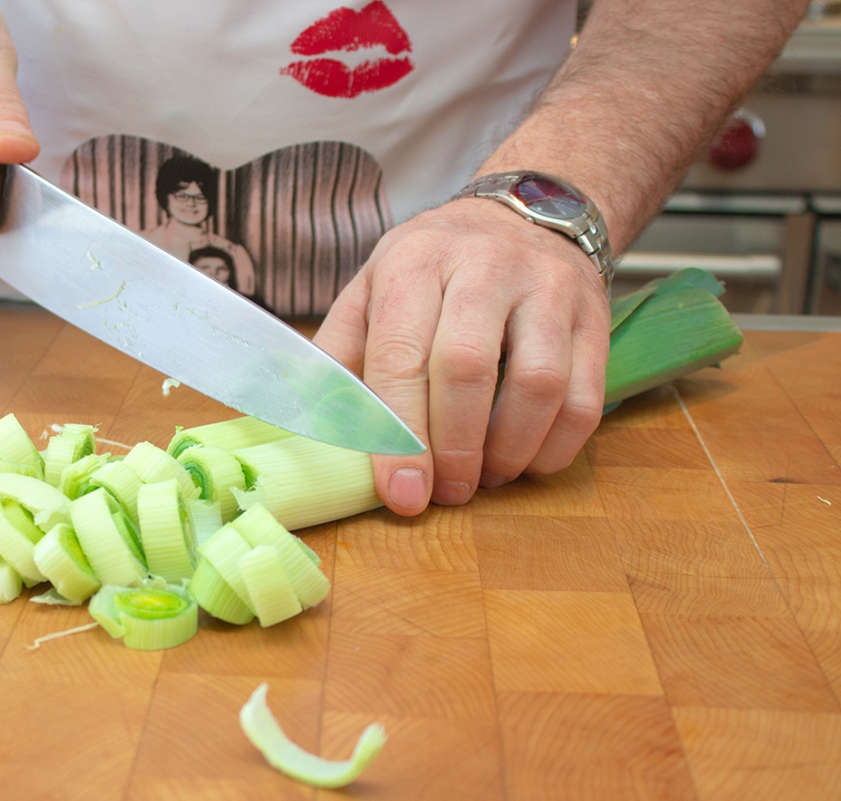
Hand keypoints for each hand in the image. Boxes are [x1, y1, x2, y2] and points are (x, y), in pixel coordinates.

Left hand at [314, 196, 609, 514]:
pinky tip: (528, 461)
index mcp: (412, 265)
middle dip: (452, 449)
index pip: (399, 356)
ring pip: (537, 385)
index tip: (401, 493)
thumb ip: (339, 353)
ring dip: (508, 453)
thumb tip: (299, 423)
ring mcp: (546, 289)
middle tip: (445, 493)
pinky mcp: (593, 316)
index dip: (398, 435)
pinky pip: (585, 396)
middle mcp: (482, 269)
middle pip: (466, 370)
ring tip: (487, 478)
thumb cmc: (435, 268)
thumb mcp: (373, 291)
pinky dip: (556, 446)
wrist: (524, 214)